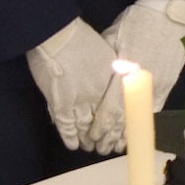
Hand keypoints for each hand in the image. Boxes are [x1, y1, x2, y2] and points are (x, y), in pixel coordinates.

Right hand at [25, 19, 118, 151]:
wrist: (58, 36)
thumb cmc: (86, 40)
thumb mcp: (110, 54)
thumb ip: (117, 70)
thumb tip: (126, 77)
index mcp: (112, 83)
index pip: (118, 111)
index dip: (120, 125)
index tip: (122, 135)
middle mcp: (97, 95)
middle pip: (103, 122)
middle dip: (105, 137)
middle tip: (106, 148)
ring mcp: (77, 100)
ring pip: (84, 126)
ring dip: (86, 139)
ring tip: (90, 148)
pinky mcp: (58, 102)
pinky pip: (65, 124)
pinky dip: (68, 135)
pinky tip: (72, 145)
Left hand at [85, 0, 184, 151]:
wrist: (170, 13)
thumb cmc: (136, 23)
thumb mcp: (112, 40)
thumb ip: (106, 64)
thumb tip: (95, 81)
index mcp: (125, 74)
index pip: (110, 110)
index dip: (99, 128)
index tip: (90, 139)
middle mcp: (141, 84)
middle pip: (125, 118)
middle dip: (111, 136)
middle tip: (99, 149)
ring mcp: (158, 84)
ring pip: (140, 115)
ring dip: (128, 132)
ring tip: (116, 146)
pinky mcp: (168, 82)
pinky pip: (154, 106)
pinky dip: (143, 119)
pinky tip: (136, 129)